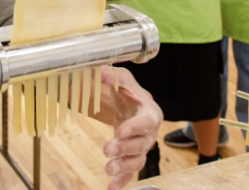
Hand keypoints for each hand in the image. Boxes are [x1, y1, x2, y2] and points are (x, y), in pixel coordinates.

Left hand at [91, 66, 162, 189]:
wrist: (127, 103)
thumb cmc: (126, 90)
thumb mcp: (120, 78)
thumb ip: (111, 75)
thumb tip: (99, 71)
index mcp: (150, 111)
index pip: (147, 121)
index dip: (136, 127)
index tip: (121, 131)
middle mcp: (149, 132)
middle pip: (142, 143)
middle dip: (125, 148)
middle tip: (108, 149)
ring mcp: (142, 146)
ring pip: (138, 160)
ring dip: (124, 167)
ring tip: (108, 169)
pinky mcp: (132, 156)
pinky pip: (130, 172)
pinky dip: (122, 180)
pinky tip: (111, 187)